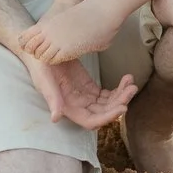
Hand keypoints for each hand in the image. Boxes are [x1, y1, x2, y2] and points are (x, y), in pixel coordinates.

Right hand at [11, 35, 138, 127]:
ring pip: (108, 104)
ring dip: (121, 96)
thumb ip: (52, 99)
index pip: (91, 121)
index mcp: (68, 108)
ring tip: (131, 82)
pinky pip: (107, 94)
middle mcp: (78, 106)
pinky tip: (126, 78)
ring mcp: (85, 97)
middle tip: (132, 89)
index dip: (107, 117)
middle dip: (119, 103)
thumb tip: (56, 118)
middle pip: (104, 113)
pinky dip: (118, 88)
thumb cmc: (40, 66)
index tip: (122, 107)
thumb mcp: (44, 80)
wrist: (40, 51)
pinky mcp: (89, 87)